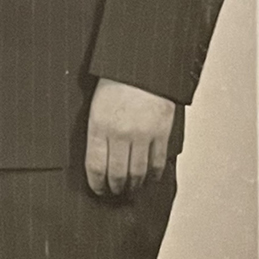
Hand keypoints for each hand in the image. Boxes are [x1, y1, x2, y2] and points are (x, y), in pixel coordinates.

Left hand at [85, 78, 175, 195]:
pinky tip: (150, 178)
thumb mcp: (96, 106)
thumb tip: (98, 159)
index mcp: (99, 126)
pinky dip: (154, 174)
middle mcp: (120, 133)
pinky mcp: (162, 131)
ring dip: (134, 185)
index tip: (98, 190)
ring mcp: (143, 133)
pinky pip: (158, 161)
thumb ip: (97, 132)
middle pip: (117, 174)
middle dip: (115, 188)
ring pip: (138, 172)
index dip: (96, 184)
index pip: (95, 166)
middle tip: (115, 193)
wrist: (142, 65)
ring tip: (131, 189)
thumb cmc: (116, 82)